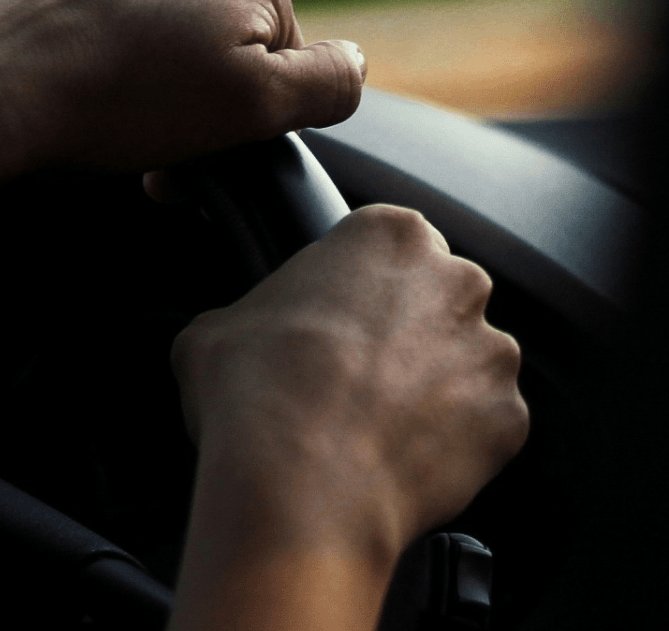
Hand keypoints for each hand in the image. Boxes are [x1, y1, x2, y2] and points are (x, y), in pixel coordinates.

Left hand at [0, 0, 365, 173]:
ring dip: (143, 42)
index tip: (195, 137)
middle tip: (147, 123)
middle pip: (213, 16)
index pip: (274, 47)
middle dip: (191, 71)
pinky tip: (72, 52)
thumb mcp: (252, 111)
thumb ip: (328, 82)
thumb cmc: (125, 105)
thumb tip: (355, 60)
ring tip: (104, 90)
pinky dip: (92, 14)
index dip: (239, 104)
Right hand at [171, 205, 527, 561]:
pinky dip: (448, 442)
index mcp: (388, 236)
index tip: (327, 316)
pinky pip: (481, 426)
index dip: (349, 284)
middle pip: (434, 298)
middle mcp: (456, 282)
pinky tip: (396, 457)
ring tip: (368, 425)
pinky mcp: (509, 419)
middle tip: (345, 373)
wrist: (299, 486)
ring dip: (429, 386)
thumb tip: (242, 340)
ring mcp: (492, 353)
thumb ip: (248, 317)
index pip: (380, 244)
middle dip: (400, 331)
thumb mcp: (213, 330)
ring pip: (463, 363)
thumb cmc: (255, 394)